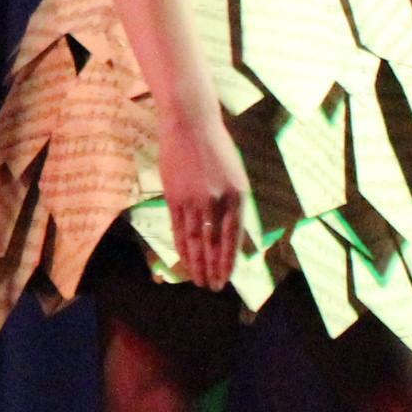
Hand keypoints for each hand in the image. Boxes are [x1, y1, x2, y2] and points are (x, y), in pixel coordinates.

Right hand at [158, 100, 252, 289]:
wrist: (190, 124)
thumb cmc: (216, 148)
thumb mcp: (235, 175)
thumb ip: (234, 204)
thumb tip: (234, 235)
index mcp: (238, 195)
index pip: (233, 238)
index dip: (228, 261)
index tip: (225, 279)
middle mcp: (216, 200)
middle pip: (213, 243)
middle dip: (212, 268)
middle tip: (211, 287)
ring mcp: (194, 199)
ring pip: (195, 240)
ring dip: (196, 263)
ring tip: (196, 280)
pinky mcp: (174, 196)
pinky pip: (178, 228)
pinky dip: (181, 246)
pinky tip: (183, 258)